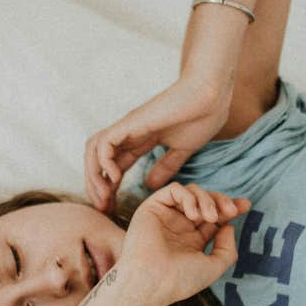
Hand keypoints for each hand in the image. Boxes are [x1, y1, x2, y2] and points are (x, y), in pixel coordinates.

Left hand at [85, 76, 230, 212]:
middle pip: (98, 160)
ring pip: (94, 150)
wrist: (211, 97)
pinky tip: (114, 177)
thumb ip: (166, 166)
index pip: (115, 166)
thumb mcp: (182, 150)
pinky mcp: (131, 123)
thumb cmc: (201, 117)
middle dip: (96, 186)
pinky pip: (104, 143)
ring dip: (94, 176)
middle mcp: (129, 133)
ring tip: (105, 197)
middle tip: (103, 208)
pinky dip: (103, 161)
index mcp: (140, 140)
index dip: (109, 188)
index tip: (112, 208)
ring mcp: (128, 127)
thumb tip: (150, 184)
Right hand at [117, 183, 249, 305]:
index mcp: (193, 240)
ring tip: (210, 217)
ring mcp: (166, 216)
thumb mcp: (214, 267)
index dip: (230, 207)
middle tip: (231, 211)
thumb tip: (228, 226)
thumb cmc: (180, 280)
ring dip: (206, 200)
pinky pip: (174, 189)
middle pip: (205, 200)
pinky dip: (188, 197)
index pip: (214, 217)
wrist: (152, 282)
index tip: (245, 206)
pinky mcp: (153, 207)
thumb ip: (227, 248)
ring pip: (191, 192)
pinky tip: (193, 215)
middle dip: (221, 201)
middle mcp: (179, 226)